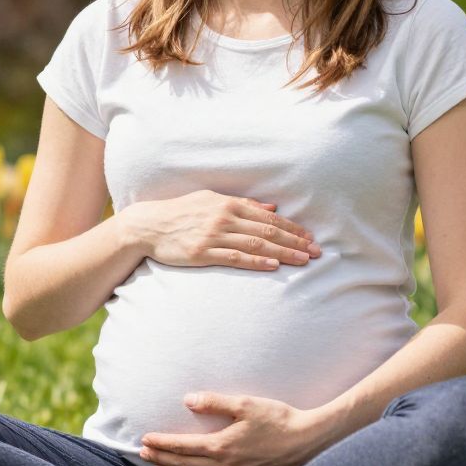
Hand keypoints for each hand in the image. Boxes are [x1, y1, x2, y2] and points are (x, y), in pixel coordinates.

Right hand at [122, 191, 320, 270]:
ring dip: (283, 252)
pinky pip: (236, 257)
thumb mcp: (211, 200)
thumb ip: (242, 204)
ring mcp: (214, 235)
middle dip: (295, 241)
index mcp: (229, 204)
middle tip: (317, 252)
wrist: (148, 225)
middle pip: (268, 230)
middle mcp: (224, 217)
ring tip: (303, 260)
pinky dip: (257, 261)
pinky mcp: (203, 252)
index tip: (311, 238)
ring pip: (256, 244)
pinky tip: (274, 265)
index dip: (292, 228)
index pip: (269, 217)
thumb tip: (272, 208)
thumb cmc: (182, 212)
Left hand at [137, 392, 338, 465]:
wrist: (310, 442)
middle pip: (185, 465)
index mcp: (222, 446)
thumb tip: (187, 400)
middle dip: (162, 459)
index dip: (162, 443)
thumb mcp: (246, 404)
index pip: (183, 446)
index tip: (145, 440)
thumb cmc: (280, 419)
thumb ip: (215, 402)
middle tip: (142, 455)